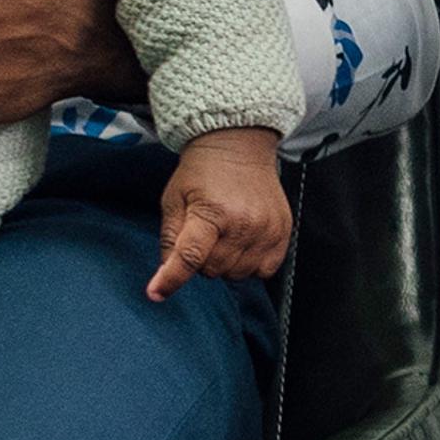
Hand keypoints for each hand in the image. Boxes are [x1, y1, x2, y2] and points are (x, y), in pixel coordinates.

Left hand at [150, 128, 291, 299]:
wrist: (238, 146)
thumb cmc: (202, 171)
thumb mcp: (174, 199)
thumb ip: (170, 237)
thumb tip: (166, 271)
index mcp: (212, 212)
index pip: (190, 257)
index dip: (171, 279)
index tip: (156, 293)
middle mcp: (244, 223)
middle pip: (214, 269)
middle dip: (201, 261)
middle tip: (202, 237)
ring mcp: (267, 229)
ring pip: (238, 273)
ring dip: (225, 264)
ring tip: (223, 238)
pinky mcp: (283, 232)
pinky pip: (264, 270)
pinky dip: (250, 264)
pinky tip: (242, 244)